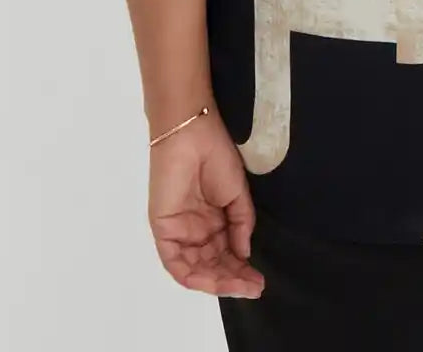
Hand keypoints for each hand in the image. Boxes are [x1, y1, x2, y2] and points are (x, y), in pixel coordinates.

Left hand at [147, 108, 264, 298]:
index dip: (242, 270)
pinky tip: (213, 281)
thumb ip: (241, 226)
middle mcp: (195, 231)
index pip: (226, 255)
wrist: (193, 136)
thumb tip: (244, 255)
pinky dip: (193, 276)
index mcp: (212, 221)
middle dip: (233, 279)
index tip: (259, 281)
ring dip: (217, 281)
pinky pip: (176, 262)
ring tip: (240, 285)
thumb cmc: (216, 157)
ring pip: (196, 269)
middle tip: (254, 287)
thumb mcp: (238, 194)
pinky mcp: (163, 230)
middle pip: (212, 265)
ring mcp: (179, 232)